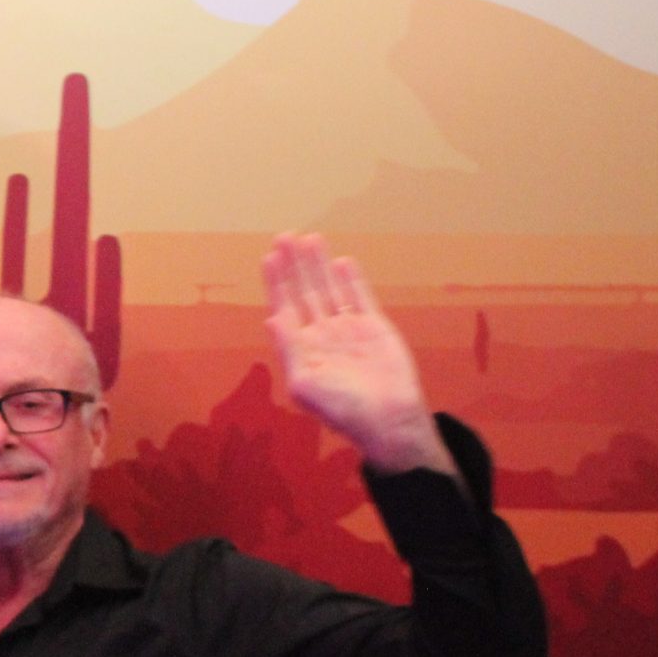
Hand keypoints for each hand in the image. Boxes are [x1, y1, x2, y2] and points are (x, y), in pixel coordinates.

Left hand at [260, 233, 455, 476]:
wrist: (388, 420)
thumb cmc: (343, 411)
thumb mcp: (305, 384)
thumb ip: (289, 349)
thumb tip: (271, 318)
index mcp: (301, 349)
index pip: (284, 307)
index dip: (276, 283)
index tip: (269, 257)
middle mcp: (321, 336)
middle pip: (304, 292)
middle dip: (294, 265)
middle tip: (284, 236)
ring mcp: (347, 330)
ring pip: (330, 289)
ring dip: (319, 265)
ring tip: (310, 238)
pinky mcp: (373, 328)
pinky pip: (359, 297)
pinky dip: (351, 280)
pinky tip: (341, 261)